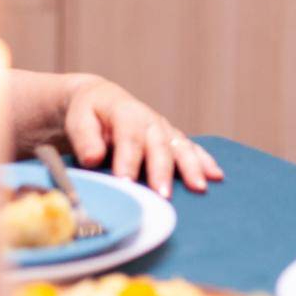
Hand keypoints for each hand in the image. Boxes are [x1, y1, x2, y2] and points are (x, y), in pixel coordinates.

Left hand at [60, 76, 223, 197]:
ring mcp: (164, 129)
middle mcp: (149, 120)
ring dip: (191, 167)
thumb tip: (93, 159)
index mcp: (125, 113)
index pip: (129, 138)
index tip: (127, 184)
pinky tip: (217, 175)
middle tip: (163, 195)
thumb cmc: (88, 114)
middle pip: (159, 145)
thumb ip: (85, 139)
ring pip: (180, 147)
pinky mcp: (172, 139)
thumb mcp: (79, 120)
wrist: (101, 100)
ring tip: (199, 187)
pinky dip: (205, 161)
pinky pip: (191, 149)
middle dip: (162, 171)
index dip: (129, 160)